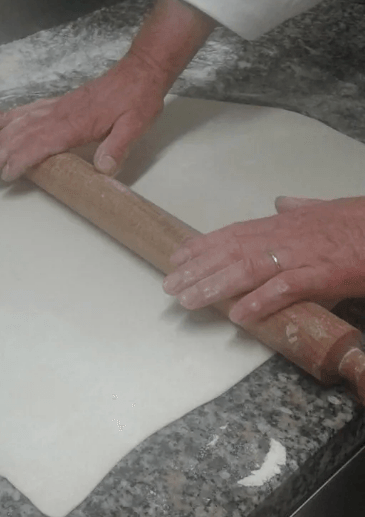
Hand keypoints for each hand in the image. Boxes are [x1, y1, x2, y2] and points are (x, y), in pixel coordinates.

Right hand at [0, 54, 166, 181]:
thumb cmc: (138, 100)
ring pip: (24, 121)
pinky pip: (32, 108)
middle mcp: (62, 114)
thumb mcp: (135, 127)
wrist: (141, 71)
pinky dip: (14, 115)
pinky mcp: (62, 101)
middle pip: (25, 134)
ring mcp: (60, 106)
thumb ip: (118, 147)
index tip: (7, 174)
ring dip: (3, 136)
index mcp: (76, 124)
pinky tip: (1, 121)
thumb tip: (104, 169)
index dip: (21, 160)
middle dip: (3, 152)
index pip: (41, 144)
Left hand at [163, 196, 364, 323]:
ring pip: (248, 269)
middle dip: (197, 270)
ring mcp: (301, 256)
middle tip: (170, 286)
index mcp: (283, 224)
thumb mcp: (325, 209)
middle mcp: (284, 236)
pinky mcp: (322, 275)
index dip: (201, 246)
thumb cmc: (360, 221)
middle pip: (230, 252)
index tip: (177, 258)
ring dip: (215, 286)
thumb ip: (300, 208)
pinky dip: (260, 300)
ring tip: (189, 301)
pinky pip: (285, 288)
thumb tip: (281, 201)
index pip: (232, 233)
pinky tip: (239, 314)